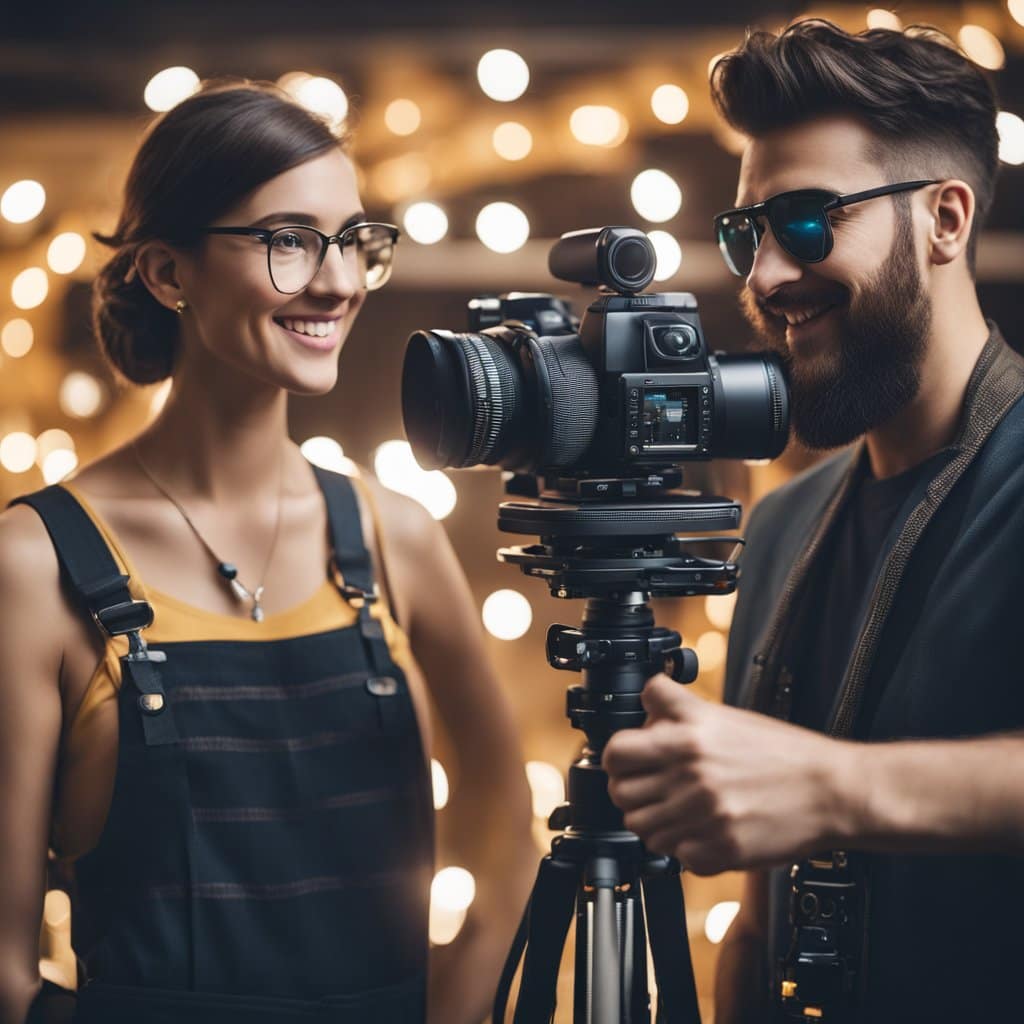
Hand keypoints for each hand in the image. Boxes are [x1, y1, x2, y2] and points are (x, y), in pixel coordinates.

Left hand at [602, 675, 856, 874]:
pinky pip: (675, 855)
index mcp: (688, 738)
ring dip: (654, 820)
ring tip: (678, 810)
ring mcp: (703, 817)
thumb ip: (677, 710)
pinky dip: (684, 847)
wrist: (831, 791)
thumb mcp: (724, 715)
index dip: (617, 756)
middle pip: (621, 792)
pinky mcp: (718, 850)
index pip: (616, 751)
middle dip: (631, 789)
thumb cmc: (782, 752)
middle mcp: (690, 777)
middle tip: (651, 787)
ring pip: (642, 828)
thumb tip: (643, 709)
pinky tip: (702, 830)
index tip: (628, 759)